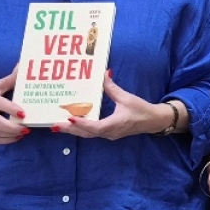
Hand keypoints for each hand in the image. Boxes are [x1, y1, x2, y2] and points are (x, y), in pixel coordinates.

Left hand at [53, 73, 171, 140]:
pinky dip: (82, 129)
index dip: (81, 123)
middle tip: (55, 125)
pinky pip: (92, 133)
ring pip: (88, 134)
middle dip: (70, 129)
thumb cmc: (141, 110)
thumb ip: (112, 88)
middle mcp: (109, 133)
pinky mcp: (110, 133)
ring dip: (74, 130)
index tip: (70, 118)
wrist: (154, 121)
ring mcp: (109, 134)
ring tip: (59, 126)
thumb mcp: (127, 98)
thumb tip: (104, 74)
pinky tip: (74, 124)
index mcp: (114, 124)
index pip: (94, 127)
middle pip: (86, 133)